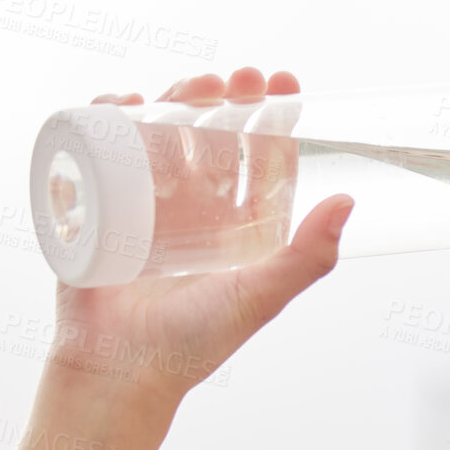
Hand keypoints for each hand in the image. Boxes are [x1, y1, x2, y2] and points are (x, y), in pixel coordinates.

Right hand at [47, 67, 351, 407]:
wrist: (118, 371)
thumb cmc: (193, 343)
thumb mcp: (261, 295)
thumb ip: (309, 256)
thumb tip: (349, 202)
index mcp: (238, 228)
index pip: (262, 160)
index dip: (275, 120)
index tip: (284, 83)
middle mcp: (197, 213)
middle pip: (213, 139)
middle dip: (226, 101)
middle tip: (236, 78)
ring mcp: (147, 207)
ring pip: (163, 136)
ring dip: (176, 102)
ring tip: (191, 86)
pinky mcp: (101, 208)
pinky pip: (106, 151)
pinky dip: (111, 119)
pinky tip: (124, 102)